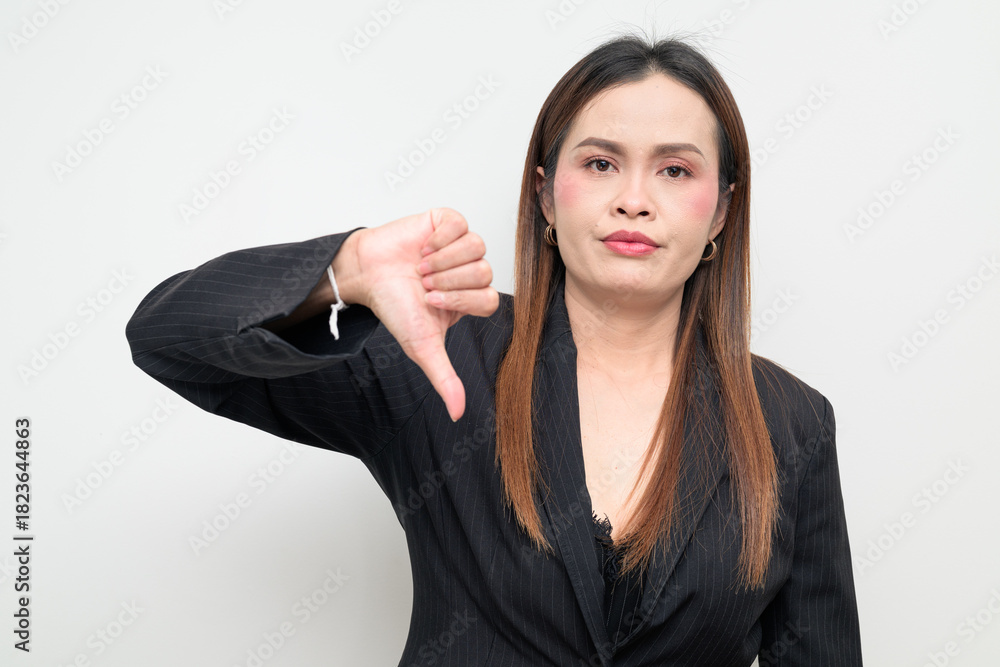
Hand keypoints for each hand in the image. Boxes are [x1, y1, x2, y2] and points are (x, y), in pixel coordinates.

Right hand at [347, 208, 497, 420]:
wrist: (367, 272)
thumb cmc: (394, 307)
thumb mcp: (421, 346)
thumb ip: (444, 377)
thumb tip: (458, 414)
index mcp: (469, 300)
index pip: (490, 299)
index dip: (461, 300)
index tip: (430, 301)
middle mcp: (469, 272)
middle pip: (484, 272)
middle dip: (448, 280)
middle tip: (423, 283)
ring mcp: (460, 246)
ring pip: (476, 247)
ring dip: (442, 259)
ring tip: (420, 267)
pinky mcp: (448, 223)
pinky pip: (461, 224)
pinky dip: (439, 238)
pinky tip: (422, 248)